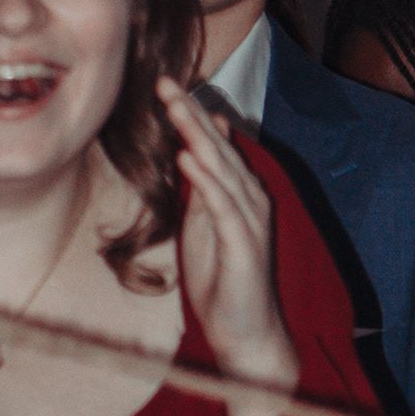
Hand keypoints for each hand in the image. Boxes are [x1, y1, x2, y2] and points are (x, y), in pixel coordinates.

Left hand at [158, 76, 298, 415]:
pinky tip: (187, 160)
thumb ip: (202, 191)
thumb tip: (193, 151)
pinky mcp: (244, 245)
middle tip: (165, 81)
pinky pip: (223, 206)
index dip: (191, 116)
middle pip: (217, 148)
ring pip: (221, 168)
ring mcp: (249, 220)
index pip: (213, 147)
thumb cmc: (224, 286)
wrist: (247, 334)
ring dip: (197, 136)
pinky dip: (205, 181)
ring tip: (173, 107)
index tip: (165, 87)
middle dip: (191, 113)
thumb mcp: (204, 230)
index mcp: (237, 195)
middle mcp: (249, 200)